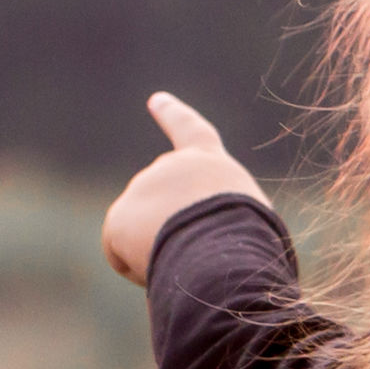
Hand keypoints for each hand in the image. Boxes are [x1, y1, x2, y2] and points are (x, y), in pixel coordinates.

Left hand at [97, 91, 270, 283]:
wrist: (223, 249)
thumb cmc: (250, 242)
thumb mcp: (248, 219)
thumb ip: (221, 216)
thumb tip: (190, 244)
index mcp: (211, 162)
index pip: (191, 131)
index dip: (173, 115)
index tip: (156, 100)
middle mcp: (172, 167)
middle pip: (163, 205)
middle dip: (170, 228)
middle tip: (199, 251)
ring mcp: (142, 188)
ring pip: (144, 234)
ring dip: (162, 252)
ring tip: (189, 259)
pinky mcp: (119, 217)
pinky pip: (122, 254)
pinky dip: (137, 269)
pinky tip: (160, 269)